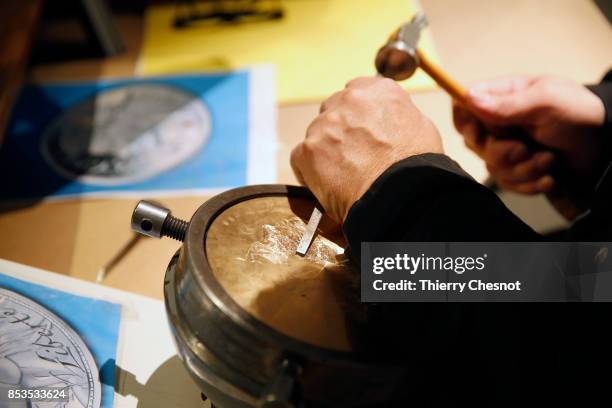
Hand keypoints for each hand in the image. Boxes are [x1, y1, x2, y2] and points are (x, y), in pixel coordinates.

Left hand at [291, 76, 442, 222]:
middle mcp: (350, 100)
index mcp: (379, 91)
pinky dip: (308, 171)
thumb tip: (390, 121)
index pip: (357, 91)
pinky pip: (300, 158)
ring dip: (325, 150)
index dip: (357, 114)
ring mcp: (326, 124)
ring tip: (342, 175)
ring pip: (316, 134)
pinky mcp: (309, 150)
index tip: (359, 129)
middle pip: (333, 109)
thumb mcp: (421, 128)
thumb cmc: (415, 168)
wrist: (399, 195)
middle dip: (338, 130)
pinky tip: (325, 184)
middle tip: (351, 155)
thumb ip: (398, 115)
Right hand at [453, 76, 605, 193]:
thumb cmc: (579, 114)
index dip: (465, 122)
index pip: (462, 105)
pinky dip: (528, 183)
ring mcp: (507, 147)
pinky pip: (507, 182)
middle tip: (524, 149)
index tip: (481, 133)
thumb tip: (468, 97)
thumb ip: (507, 104)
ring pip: (491, 166)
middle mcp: (499, 123)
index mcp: (501, 98)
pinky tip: (549, 177)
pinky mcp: (517, 169)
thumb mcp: (546, 102)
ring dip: (522, 169)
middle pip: (473, 142)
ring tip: (548, 160)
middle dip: (500, 152)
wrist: (607, 147)